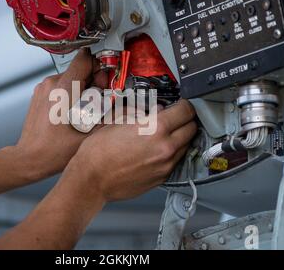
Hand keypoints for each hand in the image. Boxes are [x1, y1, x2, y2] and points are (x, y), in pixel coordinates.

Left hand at [10, 49, 103, 179]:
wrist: (29, 159)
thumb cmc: (51, 152)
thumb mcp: (88, 137)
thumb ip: (108, 119)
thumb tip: (122, 108)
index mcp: (62, 90)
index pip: (85, 60)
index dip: (100, 67)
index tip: (105, 81)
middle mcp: (50, 85)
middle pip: (80, 69)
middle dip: (94, 83)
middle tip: (99, 101)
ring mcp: (43, 88)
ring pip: (71, 77)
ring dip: (83, 89)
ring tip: (86, 110)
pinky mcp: (41, 94)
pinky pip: (61, 86)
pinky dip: (72, 94)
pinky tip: (75, 112)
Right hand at [60, 100, 196, 202]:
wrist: (91, 180)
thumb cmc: (98, 152)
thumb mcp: (118, 121)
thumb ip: (142, 113)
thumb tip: (157, 110)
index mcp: (156, 128)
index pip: (186, 110)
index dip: (184, 104)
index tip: (180, 104)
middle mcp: (166, 147)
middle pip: (192, 128)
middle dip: (186, 120)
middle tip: (176, 117)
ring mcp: (166, 165)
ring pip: (186, 146)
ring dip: (180, 138)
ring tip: (165, 134)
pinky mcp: (162, 178)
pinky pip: (176, 161)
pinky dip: (172, 153)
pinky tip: (157, 149)